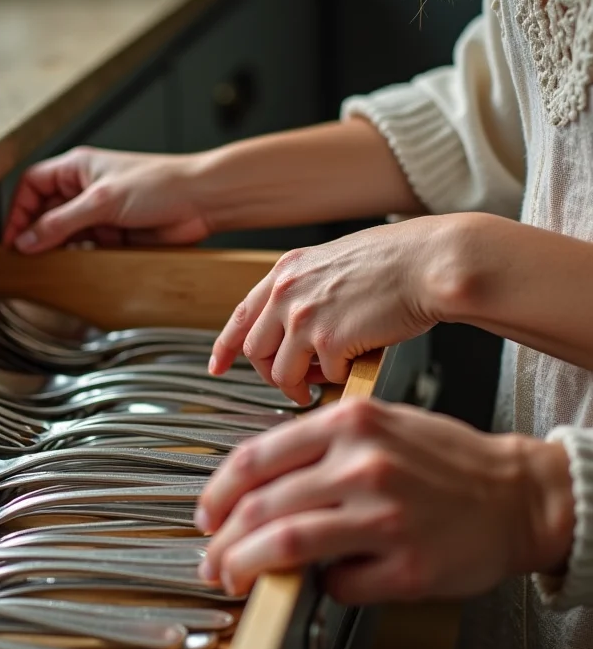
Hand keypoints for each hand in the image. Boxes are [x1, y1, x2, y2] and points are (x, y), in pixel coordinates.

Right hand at [3, 147, 210, 252]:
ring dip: (59, 250)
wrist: (201, 201)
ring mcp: (101, 213)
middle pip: (46, 213)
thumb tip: (28, 240)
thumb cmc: (160, 184)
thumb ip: (61, 222)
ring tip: (50, 267)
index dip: (19, 211)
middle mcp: (86, 189)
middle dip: (36, 234)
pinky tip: (78, 269)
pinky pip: (89, 250)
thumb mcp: (102, 201)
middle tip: (27, 259)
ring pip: (66, 234)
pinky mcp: (116, 235)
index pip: (32, 186)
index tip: (13, 239)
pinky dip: (81, 260)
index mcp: (77, 168)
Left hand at [194, 398, 573, 602]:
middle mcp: (363, 465)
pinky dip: (320, 586)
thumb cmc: (443, 459)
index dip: (219, 492)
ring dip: (247, 567)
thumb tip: (258, 489)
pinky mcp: (407, 567)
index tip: (207, 514)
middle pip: (261, 508)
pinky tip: (325, 580)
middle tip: (211, 558)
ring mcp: (385, 517)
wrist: (515, 494)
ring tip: (234, 577)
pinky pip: (338, 585)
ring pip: (285, 546)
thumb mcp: (378, 424)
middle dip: (223, 540)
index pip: (256, 458)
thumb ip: (317, 448)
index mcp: (350, 423)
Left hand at [208, 215, 462, 403]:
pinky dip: (337, 379)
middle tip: (292, 383)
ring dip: (297, 384)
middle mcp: (287, 292)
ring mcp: (304, 316)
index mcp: (286, 271)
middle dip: (270, 374)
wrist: (430, 263)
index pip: (240, 316)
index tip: (218, 366)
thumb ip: (305, 292)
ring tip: (317, 385)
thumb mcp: (333, 264)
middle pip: (255, 350)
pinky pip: (322, 376)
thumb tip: (293, 331)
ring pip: (279, 371)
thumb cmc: (395, 264)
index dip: (225, 347)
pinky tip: (351, 366)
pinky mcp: (329, 340)